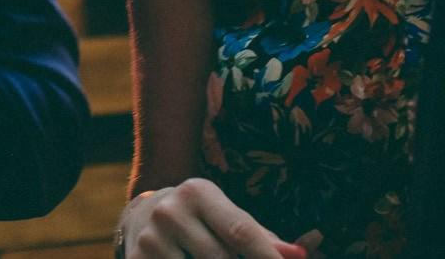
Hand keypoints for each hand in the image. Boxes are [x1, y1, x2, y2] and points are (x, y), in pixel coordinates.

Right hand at [122, 179, 312, 257]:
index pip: (241, 231)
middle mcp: (170, 211)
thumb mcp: (228, 218)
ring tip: (210, 257)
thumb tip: (301, 254)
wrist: (143, 216)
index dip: (267, 256)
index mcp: (198, 192)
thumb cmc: (201, 221)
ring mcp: (151, 239)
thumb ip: (264, 238)